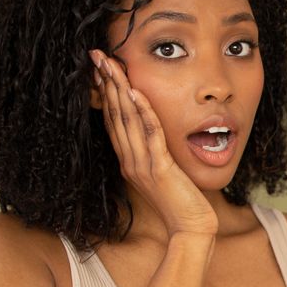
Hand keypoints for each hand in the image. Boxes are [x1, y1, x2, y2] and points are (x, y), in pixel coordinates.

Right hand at [89, 49, 217, 237]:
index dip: (105, 93)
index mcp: (129, 161)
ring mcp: (142, 165)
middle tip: (96, 56)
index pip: (112, 120)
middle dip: (105, 83)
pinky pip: (150, 135)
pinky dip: (143, 112)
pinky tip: (136, 92)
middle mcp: (130, 161)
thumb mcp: (162, 174)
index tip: (99, 68)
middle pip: (113, 115)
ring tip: (110, 65)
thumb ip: (154, 155)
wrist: (190, 230)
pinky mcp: (159, 169)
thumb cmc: (181, 204)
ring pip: (126, 121)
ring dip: (118, 90)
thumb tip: (153, 136)